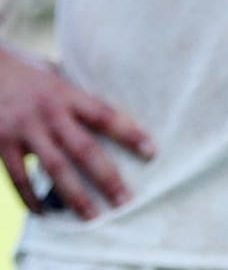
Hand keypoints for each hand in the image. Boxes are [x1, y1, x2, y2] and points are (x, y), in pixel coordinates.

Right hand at [0, 45, 154, 218]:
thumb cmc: (27, 72)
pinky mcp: (1, 145)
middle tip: (126, 200)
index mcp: (66, 93)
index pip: (105, 115)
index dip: (129, 133)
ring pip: (54, 168)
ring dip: (76, 195)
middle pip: (83, 148)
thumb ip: (78, 96)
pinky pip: (19, 178)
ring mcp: (23, 130)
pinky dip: (32, 198)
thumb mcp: (57, 75)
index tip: (152, 152)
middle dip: (107, 176)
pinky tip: (46, 214)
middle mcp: (48, 113)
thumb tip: (113, 114)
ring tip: (94, 217)